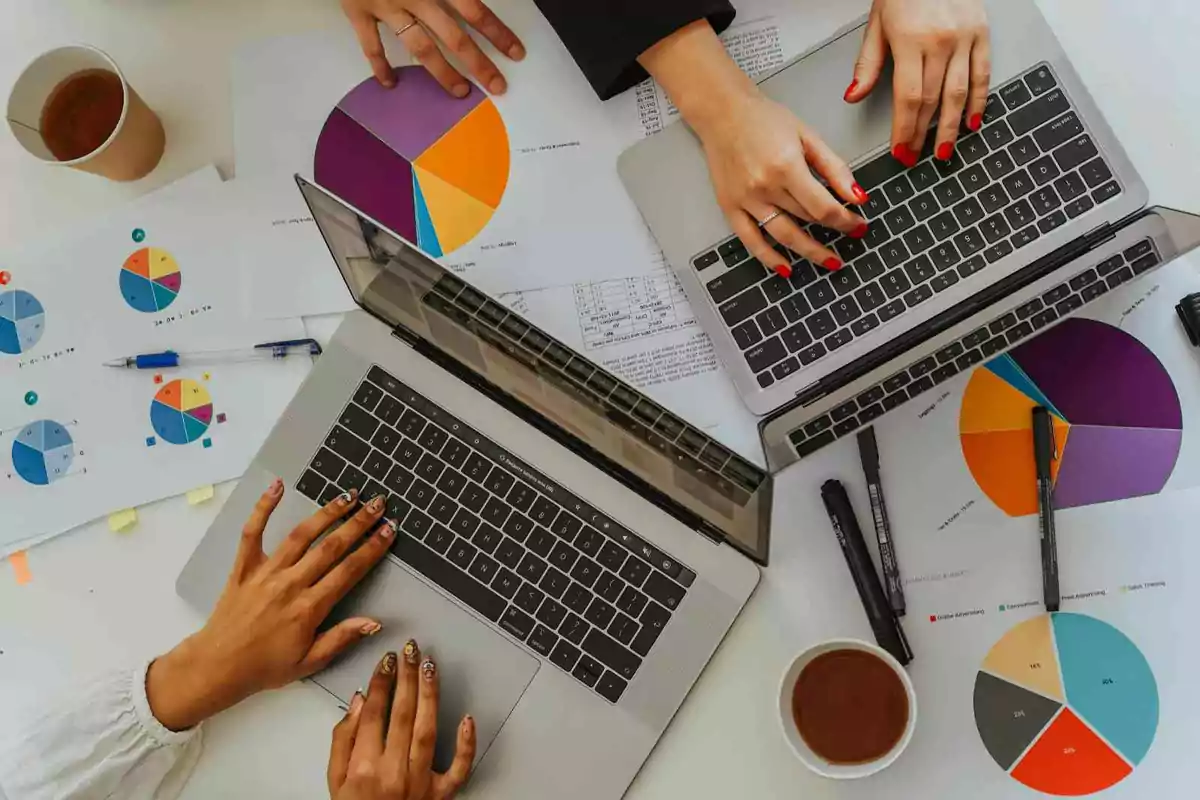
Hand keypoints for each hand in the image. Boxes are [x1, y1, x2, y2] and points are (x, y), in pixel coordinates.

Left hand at [146, 483, 396, 730]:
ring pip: (301, 535)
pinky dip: (263, 508)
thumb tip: (374, 621)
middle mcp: (290, 584)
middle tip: (378, 505)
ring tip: (348, 495)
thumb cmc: (265, 667)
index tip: (389, 530)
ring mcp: (266, 572)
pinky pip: (252, 532)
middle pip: (331, 546)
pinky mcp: (244, 567)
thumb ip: (342, 638)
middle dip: (358, 523)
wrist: (217, 667)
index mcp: (309, 608)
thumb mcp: (310, 662)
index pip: (349, 571)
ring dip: (327, 512)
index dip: (372, 548)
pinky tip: (277, 486)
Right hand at [328, 645, 475, 798]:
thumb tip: (358, 703)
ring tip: (430, 667)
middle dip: (406, 677)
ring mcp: (420, 783)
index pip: (374, 713)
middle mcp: (393, 773)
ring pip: (428, 730)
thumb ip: (342, 740)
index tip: (386, 660)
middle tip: (410, 650)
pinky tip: (468, 718)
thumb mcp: (334, 781)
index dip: (380, 681)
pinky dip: (466, 744)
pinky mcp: (440, 795)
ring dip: (430, 694)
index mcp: (363, 768)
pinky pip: (458, 768)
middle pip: (402, 714)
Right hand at [340, 0, 524, 95]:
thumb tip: (476, 2)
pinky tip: (390, 83)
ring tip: (459, 92)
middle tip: (497, 86)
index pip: (475, 12)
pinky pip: (370, 44)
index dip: (497, 33)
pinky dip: (379, 65)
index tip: (515, 53)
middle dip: (478, 64)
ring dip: (441, 73)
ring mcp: (386, 6)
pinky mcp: (358, 10)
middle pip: (454, 37)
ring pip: (419, 47)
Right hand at [693, 92, 871, 275]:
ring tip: (828, 260)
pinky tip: (785, 269)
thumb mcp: (807, 136)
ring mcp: (746, 200)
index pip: (823, 207)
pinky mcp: (730, 207)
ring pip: (783, 236)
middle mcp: (764, 187)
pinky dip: (768, 258)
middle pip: (806, 221)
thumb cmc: (763, 119)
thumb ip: (834, 168)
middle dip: (833, 231)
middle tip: (850, 237)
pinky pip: (751, 241)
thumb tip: (857, 196)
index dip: (845, 220)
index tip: (858, 224)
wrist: (722, 112)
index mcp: (786, 167)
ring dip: (809, 252)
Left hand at [845, 0, 990, 165]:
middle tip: (916, 157)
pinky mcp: (982, 34)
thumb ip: (867, 63)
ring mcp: (964, 39)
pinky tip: (972, 121)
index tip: (900, 150)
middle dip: (923, 134)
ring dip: (951, 127)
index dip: (904, 129)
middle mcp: (940, 42)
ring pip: (958, 93)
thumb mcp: (877, 24)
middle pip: (931, 100)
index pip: (907, 98)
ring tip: (943, 150)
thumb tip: (854, 95)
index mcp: (910, 41)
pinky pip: (982, 74)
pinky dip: (978, 100)